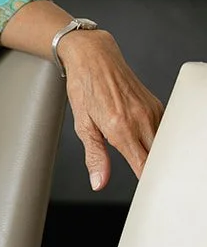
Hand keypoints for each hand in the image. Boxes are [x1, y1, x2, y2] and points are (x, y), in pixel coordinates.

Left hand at [55, 27, 164, 189]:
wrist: (94, 56)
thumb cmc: (84, 87)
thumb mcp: (83, 126)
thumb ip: (95, 157)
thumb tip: (99, 182)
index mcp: (120, 128)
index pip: (144, 165)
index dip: (146, 181)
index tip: (143, 189)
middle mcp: (141, 119)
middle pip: (158, 157)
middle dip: (154, 170)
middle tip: (145, 178)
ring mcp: (151, 110)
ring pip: (164, 143)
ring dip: (157, 154)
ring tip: (145, 160)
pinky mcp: (156, 104)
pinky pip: (164, 128)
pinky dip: (158, 139)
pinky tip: (147, 141)